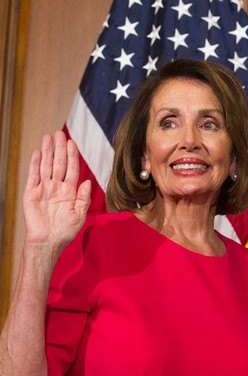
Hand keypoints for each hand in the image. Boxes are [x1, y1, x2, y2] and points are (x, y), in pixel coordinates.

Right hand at [22, 131, 90, 253]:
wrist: (48, 242)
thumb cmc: (65, 231)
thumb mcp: (80, 215)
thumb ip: (83, 198)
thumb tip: (87, 181)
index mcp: (70, 191)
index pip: (72, 169)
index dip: (72, 156)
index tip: (72, 142)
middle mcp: (57, 187)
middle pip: (58, 163)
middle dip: (59, 148)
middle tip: (59, 133)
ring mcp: (44, 189)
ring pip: (46, 166)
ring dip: (47, 151)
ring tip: (48, 137)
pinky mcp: (31, 193)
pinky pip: (33, 176)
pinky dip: (35, 164)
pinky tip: (37, 153)